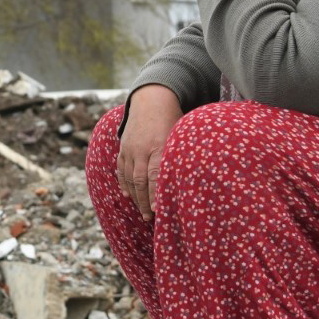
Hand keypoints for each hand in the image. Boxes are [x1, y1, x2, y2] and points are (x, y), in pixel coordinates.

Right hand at [117, 85, 182, 220]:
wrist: (152, 100)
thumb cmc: (174, 119)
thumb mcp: (182, 134)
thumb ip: (183, 155)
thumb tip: (197, 179)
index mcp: (160, 145)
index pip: (156, 174)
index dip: (155, 193)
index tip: (157, 210)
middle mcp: (142, 148)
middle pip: (141, 180)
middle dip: (144, 201)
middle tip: (150, 219)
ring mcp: (130, 148)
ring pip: (129, 177)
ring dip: (135, 197)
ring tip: (142, 213)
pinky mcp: (123, 147)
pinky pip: (121, 168)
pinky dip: (123, 183)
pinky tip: (128, 195)